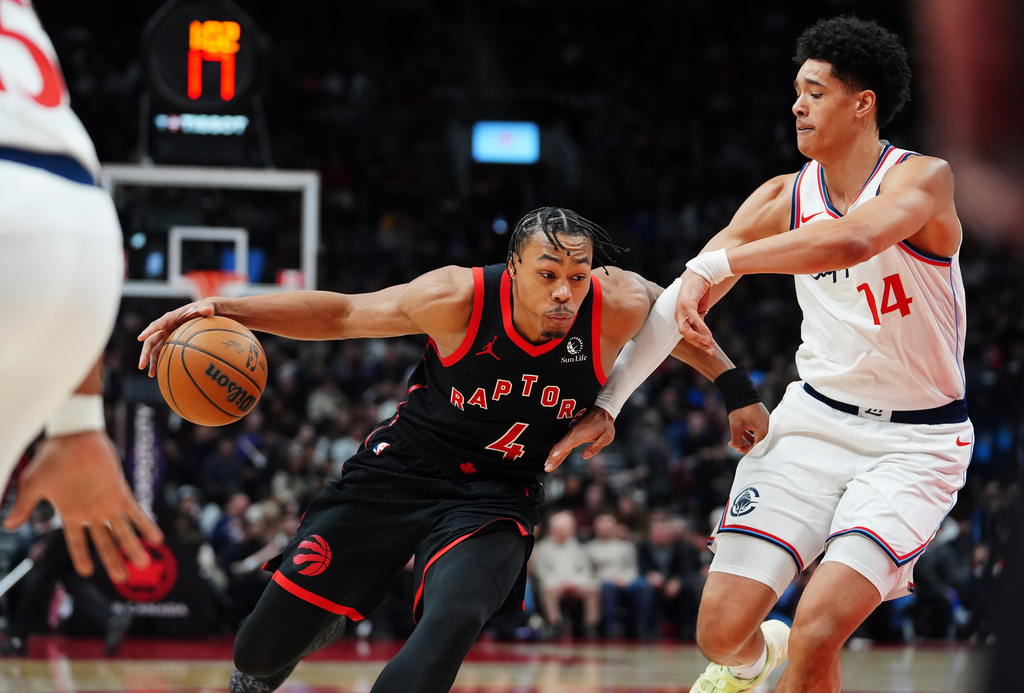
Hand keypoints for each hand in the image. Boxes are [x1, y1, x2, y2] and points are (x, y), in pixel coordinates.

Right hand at [2, 431, 164, 582]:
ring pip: (122, 531)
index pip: (77, 542)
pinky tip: (156, 537)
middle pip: (104, 542)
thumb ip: (25, 506)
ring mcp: (107, 503)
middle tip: (123, 578)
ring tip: (144, 563)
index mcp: (71, 513)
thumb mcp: (33, 485)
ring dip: (133, 547)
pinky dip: (146, 524)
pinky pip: (136, 511)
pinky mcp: (120, 491)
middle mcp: (91, 512)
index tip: (88, 572)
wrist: (73, 435)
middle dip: (113, 560)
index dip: (82, 557)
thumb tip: (8, 526)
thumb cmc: (52, 458)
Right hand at [137, 301, 214, 375]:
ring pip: (155, 350)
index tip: (140, 338)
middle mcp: (165, 328)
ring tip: (152, 375)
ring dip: (152, 362)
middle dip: (145, 353)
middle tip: (141, 366)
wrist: (206, 313)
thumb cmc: (205, 309)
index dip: (148, 331)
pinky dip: (162, 362)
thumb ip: (206, 309)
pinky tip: (163, 374)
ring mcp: (167, 336)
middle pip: (151, 341)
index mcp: (171, 318)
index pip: (157, 324)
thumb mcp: (206, 308)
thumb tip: (208, 309)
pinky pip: (164, 353)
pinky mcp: (172, 342)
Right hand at [544, 407, 615, 471]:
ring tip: (547, 465)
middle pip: (560, 447)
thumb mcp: (606, 436)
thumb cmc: (605, 425)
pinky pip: (562, 444)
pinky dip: (556, 451)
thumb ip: (596, 447)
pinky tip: (553, 457)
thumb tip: (584, 457)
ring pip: (559, 446)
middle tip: (547, 468)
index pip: (568, 443)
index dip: (560, 450)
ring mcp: (571, 434)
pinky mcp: (572, 434)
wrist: (602, 411)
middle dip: (553, 458)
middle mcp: (573, 434)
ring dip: (552, 456)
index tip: (553, 457)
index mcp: (581, 434)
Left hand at [674, 269, 713, 352]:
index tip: (710, 349)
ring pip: (686, 331)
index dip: (698, 343)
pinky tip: (709, 335)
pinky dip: (701, 328)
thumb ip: (699, 321)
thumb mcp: (700, 310)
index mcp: (681, 317)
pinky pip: (694, 320)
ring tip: (710, 344)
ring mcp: (681, 309)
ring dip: (699, 339)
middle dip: (699, 344)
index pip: (687, 335)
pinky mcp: (687, 304)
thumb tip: (704, 334)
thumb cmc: (700, 292)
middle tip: (711, 350)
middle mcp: (679, 315)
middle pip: (686, 335)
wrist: (701, 275)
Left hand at [726, 402, 769, 453]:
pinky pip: (758, 429)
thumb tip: (739, 446)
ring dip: (747, 438)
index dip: (746, 450)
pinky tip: (741, 432)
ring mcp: (766, 422)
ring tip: (736, 438)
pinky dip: (750, 432)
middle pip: (758, 442)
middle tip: (735, 445)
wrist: (741, 393)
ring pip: (758, 435)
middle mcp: (768, 427)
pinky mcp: (763, 418)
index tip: (737, 449)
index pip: (757, 447)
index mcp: (764, 430)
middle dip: (746, 444)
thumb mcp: (736, 427)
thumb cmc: (740, 410)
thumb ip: (737, 440)